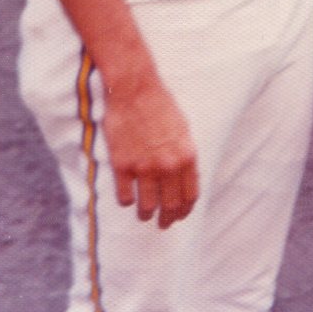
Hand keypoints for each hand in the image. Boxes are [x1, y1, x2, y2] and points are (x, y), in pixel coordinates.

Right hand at [102, 79, 198, 228]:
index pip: (190, 195)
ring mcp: (144, 167)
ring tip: (144, 215)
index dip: (185, 210)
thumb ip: (184, 154)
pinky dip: (126, 201)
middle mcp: (168, 166)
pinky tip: (126, 198)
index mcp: (186, 156)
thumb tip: (186, 176)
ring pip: (147, 206)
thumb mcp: (182, 128)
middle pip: (171, 205)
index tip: (179, 215)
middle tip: (163, 223)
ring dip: (146, 214)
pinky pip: (124, 196)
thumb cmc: (159, 104)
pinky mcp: (122, 165)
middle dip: (167, 218)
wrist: (134, 88)